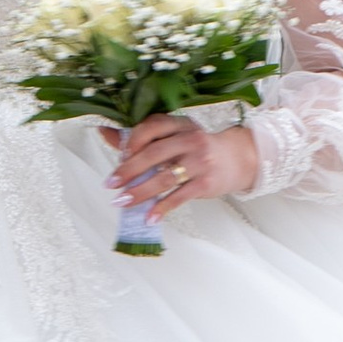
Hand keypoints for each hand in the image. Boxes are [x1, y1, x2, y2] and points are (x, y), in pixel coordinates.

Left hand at [108, 111, 257, 221]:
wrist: (238, 159)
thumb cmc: (199, 148)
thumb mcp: (174, 135)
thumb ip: (142, 136)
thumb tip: (104, 131)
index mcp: (180, 124)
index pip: (152, 127)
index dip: (132, 141)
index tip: (119, 156)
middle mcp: (190, 139)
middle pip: (154, 154)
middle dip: (128, 170)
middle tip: (111, 184)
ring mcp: (200, 161)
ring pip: (163, 178)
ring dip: (139, 192)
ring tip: (122, 202)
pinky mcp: (206, 183)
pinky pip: (179, 197)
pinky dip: (162, 208)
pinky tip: (149, 217)